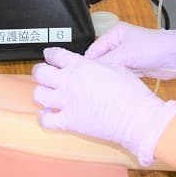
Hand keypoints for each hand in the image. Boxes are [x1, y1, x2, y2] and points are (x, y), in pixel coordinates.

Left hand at [32, 47, 175, 165]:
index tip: (49, 56)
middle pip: (40, 73)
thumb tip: (89, 66)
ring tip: (47, 94)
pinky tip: (49, 114)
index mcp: (81, 65)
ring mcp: (67, 102)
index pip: (55, 54)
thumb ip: (95, 65)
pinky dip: (44, 117)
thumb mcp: (115, 67)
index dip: (50, 54)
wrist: (136, 117)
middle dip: (40, 71)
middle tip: (44, 73)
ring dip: (42, 93)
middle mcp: (69, 81)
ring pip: (39, 95)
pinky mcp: (69, 122)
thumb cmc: (131, 93)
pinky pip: (46, 120)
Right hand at [86, 22, 175, 81]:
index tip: (82, 76)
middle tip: (91, 84)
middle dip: (100, 71)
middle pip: (102, 60)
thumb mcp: (126, 54)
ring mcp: (128, 56)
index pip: (94, 49)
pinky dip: (119, 80)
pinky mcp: (135, 67)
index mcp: (115, 34)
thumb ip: (106, 62)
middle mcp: (120, 44)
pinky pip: (121, 75)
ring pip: (112, 70)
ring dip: (110, 77)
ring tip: (103, 87)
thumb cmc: (155, 47)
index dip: (89, 63)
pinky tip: (115, 88)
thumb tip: (90, 70)